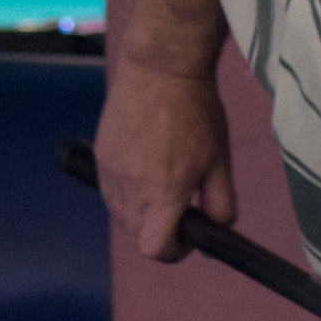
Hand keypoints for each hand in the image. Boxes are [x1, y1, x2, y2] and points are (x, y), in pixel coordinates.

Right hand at [93, 55, 235, 259]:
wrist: (160, 69)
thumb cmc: (195, 114)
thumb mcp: (220, 163)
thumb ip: (221, 206)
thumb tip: (216, 232)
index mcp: (162, 194)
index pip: (155, 249)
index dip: (175, 251)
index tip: (189, 236)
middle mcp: (129, 190)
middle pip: (137, 238)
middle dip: (160, 234)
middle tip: (181, 211)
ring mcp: (110, 174)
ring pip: (121, 217)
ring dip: (142, 215)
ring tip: (163, 185)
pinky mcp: (99, 158)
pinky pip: (110, 193)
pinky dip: (127, 194)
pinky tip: (146, 169)